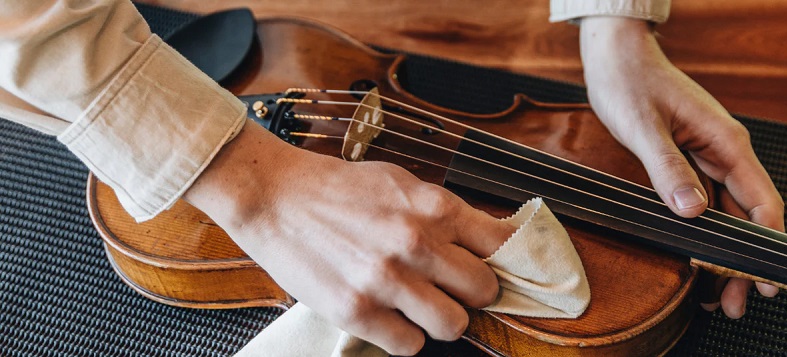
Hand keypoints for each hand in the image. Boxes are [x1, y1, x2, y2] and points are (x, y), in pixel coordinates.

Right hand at [185, 120, 514, 354]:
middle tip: (451, 287)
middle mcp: (416, 243)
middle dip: (472, 292)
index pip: (502, 243)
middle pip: (484, 289)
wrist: (274, 196)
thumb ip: (442, 213)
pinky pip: (410, 346)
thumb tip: (485, 241)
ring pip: (454, 324)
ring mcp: (387, 280)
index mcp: (432, 206)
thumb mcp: (400, 183)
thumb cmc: (336, 188)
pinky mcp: (358, 312)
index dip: (506, 259)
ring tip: (419, 305)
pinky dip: (405, 336)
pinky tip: (390, 316)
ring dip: (441, 318)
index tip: (501, 268)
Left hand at [580, 17, 784, 317]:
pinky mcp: (688, 157)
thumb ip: (667, 169)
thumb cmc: (629, 83)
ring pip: (724, 212)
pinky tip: (693, 254)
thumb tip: (691, 212)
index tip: (759, 280)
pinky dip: (701, 230)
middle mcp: (723, 150)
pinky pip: (704, 200)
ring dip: (721, 250)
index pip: (760, 201)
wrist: (616, 58)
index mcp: (724, 142)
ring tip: (712, 293)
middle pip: (745, 214)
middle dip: (741, 260)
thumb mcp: (643, 127)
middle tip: (730, 303)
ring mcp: (707, 155)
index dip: (764, 243)